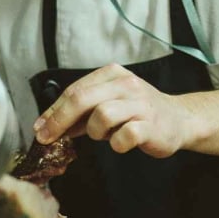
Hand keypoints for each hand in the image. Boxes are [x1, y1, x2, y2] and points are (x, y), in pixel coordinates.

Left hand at [33, 63, 199, 157]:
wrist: (179, 119)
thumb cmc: (138, 112)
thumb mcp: (109, 103)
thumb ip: (81, 112)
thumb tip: (48, 125)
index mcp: (112, 74)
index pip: (74, 91)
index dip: (53, 111)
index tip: (39, 129)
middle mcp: (126, 84)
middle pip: (82, 99)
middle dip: (59, 121)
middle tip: (47, 139)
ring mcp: (140, 104)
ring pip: (101, 116)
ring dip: (95, 132)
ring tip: (106, 135)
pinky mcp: (151, 125)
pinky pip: (124, 136)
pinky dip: (117, 144)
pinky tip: (121, 143)